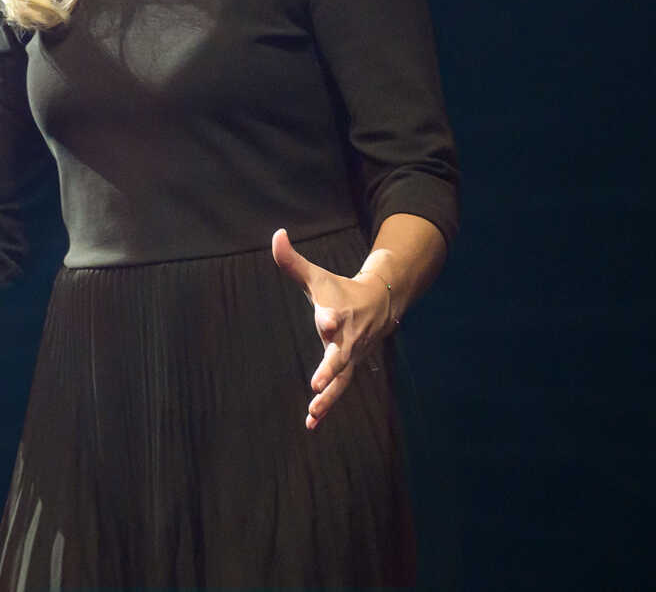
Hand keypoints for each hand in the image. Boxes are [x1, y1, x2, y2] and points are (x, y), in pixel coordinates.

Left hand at [270, 228, 397, 430]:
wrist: (379, 305)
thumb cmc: (340, 290)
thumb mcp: (316, 276)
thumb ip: (292, 260)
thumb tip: (277, 233)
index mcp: (340, 312)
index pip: (335, 316)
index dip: (330, 318)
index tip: (326, 321)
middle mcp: (348, 337)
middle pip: (341, 355)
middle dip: (330, 369)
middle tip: (316, 383)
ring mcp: (352, 356)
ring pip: (342, 380)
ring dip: (328, 397)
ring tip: (312, 412)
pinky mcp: (350, 370)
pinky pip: (339, 390)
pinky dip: (327, 406)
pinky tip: (310, 422)